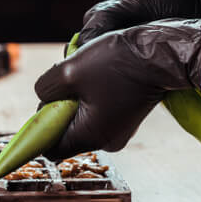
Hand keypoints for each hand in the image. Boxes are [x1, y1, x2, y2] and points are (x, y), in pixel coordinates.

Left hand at [34, 19, 200, 158]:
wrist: (160, 52)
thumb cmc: (117, 62)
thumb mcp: (68, 71)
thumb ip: (45, 88)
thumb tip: (43, 96)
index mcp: (91, 136)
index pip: (51, 148)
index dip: (40, 128)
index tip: (43, 102)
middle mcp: (106, 140)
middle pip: (65, 130)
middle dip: (57, 105)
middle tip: (64, 80)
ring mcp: (117, 129)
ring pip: (79, 117)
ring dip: (73, 96)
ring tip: (82, 72)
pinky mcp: (124, 116)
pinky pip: (95, 110)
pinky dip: (88, 94)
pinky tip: (95, 73)